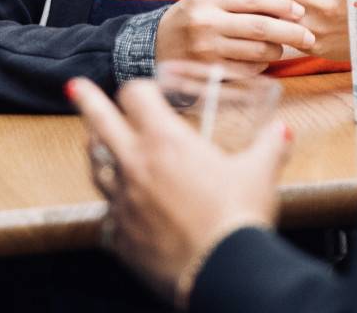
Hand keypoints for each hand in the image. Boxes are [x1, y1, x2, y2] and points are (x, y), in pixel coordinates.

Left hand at [69, 76, 290, 307]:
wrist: (221, 270)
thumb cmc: (237, 217)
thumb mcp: (260, 173)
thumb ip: (270, 146)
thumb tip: (282, 132)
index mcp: (166, 141)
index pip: (136, 96)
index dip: (139, 87)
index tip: (144, 89)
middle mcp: (136, 165)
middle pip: (99, 122)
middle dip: (86, 99)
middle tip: (74, 87)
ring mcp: (122, 202)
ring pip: (96, 167)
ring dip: (96, 151)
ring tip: (94, 143)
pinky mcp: (119, 235)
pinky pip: (106, 215)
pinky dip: (111, 206)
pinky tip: (118, 207)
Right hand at [155, 0, 313, 70]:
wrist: (153, 47)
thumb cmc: (189, 19)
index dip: (281, 3)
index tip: (300, 10)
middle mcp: (206, 24)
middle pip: (259, 26)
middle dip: (290, 31)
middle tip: (308, 34)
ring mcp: (206, 51)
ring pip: (256, 51)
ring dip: (277, 50)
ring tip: (285, 47)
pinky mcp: (208, 73)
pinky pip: (246, 71)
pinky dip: (261, 66)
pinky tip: (264, 61)